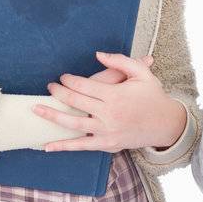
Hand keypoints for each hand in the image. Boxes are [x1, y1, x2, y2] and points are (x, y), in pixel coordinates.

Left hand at [32, 51, 187, 151]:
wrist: (166, 124)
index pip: (83, 85)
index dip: (68, 80)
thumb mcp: (141, 73)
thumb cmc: (153, 96)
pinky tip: (46, 146)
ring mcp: (106, 131)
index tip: (62, 77)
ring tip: (35, 109)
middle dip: (58, 93)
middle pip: (75, 101)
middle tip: (49, 88)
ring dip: (52, 116)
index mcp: (115, 94)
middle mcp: (108, 114)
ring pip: (72, 123)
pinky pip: (81, 146)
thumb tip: (97, 55)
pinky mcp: (106, 144)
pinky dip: (63, 146)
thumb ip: (119, 61)